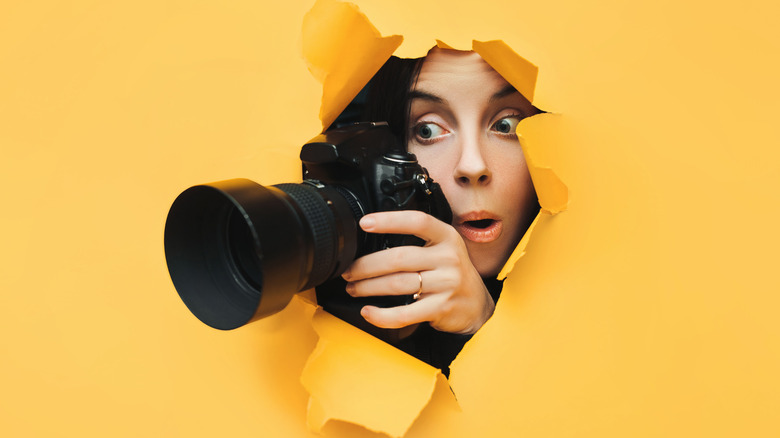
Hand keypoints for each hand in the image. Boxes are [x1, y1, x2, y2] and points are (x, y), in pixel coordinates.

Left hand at [341, 211, 494, 334]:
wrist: (477, 305)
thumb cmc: (451, 273)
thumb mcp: (443, 249)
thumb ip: (418, 242)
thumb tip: (373, 240)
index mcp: (446, 237)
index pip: (417, 221)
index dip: (389, 220)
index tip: (364, 223)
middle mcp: (448, 258)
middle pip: (398, 258)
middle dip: (366, 265)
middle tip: (348, 270)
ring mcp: (446, 284)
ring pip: (397, 284)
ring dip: (368, 287)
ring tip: (353, 288)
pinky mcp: (441, 308)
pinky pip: (405, 313)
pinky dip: (381, 315)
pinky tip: (368, 312)